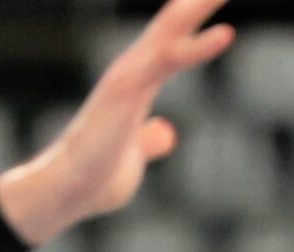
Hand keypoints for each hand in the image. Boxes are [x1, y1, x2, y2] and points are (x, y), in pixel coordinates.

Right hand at [0, 0, 234, 246]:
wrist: (65, 191)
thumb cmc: (96, 176)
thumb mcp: (134, 155)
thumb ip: (148, 139)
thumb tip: (164, 133)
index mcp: (138, 80)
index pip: (174, 37)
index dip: (197, 13)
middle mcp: (133, 68)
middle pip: (174, 19)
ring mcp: (129, 75)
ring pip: (172, 27)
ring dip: (201, 3)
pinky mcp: (127, 90)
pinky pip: (168, 60)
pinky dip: (198, 47)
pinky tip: (227, 34)